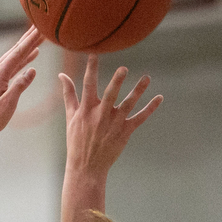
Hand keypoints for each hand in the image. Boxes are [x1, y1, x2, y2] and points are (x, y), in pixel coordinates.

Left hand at [0, 26, 42, 142]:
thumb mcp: (8, 104)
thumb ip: (20, 86)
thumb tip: (32, 71)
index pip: (18, 53)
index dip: (31, 40)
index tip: (42, 28)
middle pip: (16, 50)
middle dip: (30, 37)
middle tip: (43, 25)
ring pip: (14, 56)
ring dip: (27, 46)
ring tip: (40, 37)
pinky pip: (11, 65)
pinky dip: (22, 59)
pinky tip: (31, 56)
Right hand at [60, 56, 162, 178]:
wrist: (86, 167)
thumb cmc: (77, 141)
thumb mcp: (70, 117)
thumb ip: (69, 95)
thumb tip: (61, 76)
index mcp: (86, 110)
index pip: (88, 86)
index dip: (91, 69)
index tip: (94, 54)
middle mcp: (101, 115)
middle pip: (110, 95)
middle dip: (116, 82)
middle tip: (123, 69)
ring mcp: (114, 124)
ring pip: (128, 104)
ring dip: (138, 91)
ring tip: (146, 78)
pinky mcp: (125, 132)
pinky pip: (140, 118)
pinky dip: (150, 108)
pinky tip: (159, 98)